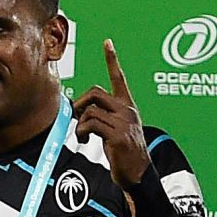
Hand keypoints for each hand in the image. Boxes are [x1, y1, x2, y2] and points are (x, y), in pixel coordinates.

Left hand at [75, 40, 153, 186]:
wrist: (138, 173)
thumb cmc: (125, 153)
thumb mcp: (118, 129)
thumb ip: (104, 117)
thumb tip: (81, 111)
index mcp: (127, 106)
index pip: (119, 78)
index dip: (112, 59)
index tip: (107, 42)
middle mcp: (127, 110)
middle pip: (95, 92)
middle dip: (80, 103)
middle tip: (78, 117)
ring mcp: (123, 122)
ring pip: (90, 110)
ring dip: (80, 123)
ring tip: (82, 135)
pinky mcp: (117, 135)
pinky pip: (90, 124)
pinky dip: (81, 131)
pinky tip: (84, 140)